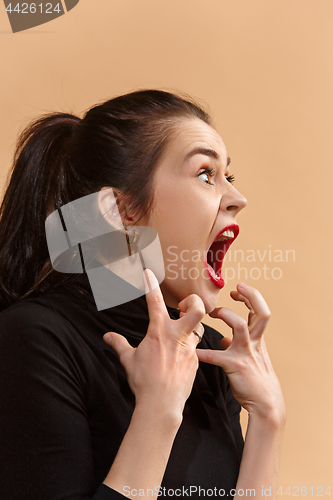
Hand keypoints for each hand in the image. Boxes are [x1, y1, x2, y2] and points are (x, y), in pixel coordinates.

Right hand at [103, 269, 204, 422]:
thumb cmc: (143, 381)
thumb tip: (107, 337)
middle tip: (183, 307)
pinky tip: (177, 359)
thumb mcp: (128, 359)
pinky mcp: (195, 361)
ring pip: (199, 328)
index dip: (150, 284)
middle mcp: (177, 336)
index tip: (148, 271)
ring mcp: (189, 348)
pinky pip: (195, 348)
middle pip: (197, 309)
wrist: (161, 404)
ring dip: (191, 327)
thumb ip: (119, 344)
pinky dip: (187, 349)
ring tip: (180, 334)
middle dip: (193, 302)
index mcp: (159, 332)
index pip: (154, 301)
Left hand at [197, 283, 284, 420]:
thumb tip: (223, 339)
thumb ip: (236, 345)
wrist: (265, 404)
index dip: (251, 297)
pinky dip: (203, 352)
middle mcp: (255, 342)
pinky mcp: (235, 365)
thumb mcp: (249, 358)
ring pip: (240, 326)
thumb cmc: (255, 380)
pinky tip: (194, 351)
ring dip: (226, 315)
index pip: (260, 311)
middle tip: (235, 289)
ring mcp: (246, 352)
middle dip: (251, 297)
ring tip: (214, 313)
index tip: (237, 290)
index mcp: (258, 339)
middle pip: (262, 313)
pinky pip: (216, 355)